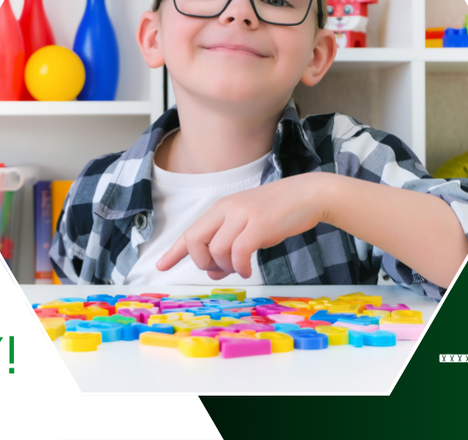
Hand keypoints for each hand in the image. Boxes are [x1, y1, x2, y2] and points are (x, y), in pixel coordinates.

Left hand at [155, 174, 327, 278]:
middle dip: (202, 263)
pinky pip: (239, 252)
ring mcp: (243, 215)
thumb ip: (229, 245)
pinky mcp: (260, 224)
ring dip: (225, 268)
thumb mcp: (248, 225)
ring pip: (216, 249)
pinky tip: (248, 269)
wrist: (307, 194)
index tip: (160, 266)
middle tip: (219, 271)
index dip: (174, 251)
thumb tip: (214, 272)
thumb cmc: (278, 212)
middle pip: (195, 240)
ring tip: (239, 269)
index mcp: (222, 208)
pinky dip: (240, 267)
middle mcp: (227, 209)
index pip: (191, 231)